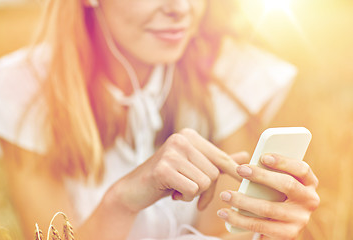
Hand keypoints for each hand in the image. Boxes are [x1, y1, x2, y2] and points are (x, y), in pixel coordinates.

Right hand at [110, 128, 248, 212]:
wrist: (135, 189)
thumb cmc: (166, 178)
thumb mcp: (193, 167)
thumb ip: (218, 161)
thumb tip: (245, 156)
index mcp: (190, 136)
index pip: (220, 157)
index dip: (234, 172)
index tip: (246, 181)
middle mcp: (181, 139)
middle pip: (214, 173)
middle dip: (206, 190)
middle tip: (190, 192)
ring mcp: (171, 152)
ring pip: (204, 182)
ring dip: (193, 194)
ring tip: (177, 188)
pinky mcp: (164, 168)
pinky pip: (191, 189)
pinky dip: (184, 197)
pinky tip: (171, 192)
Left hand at [217, 154, 319, 239]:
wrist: (276, 230)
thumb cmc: (273, 197)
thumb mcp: (276, 184)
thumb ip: (268, 171)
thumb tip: (244, 158)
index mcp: (309, 184)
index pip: (302, 169)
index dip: (283, 161)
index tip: (263, 157)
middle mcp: (309, 201)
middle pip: (287, 185)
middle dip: (261, 176)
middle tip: (239, 169)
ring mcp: (300, 220)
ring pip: (268, 208)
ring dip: (242, 200)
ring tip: (225, 195)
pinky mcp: (287, 236)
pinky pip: (259, 226)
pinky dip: (238, 219)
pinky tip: (224, 213)